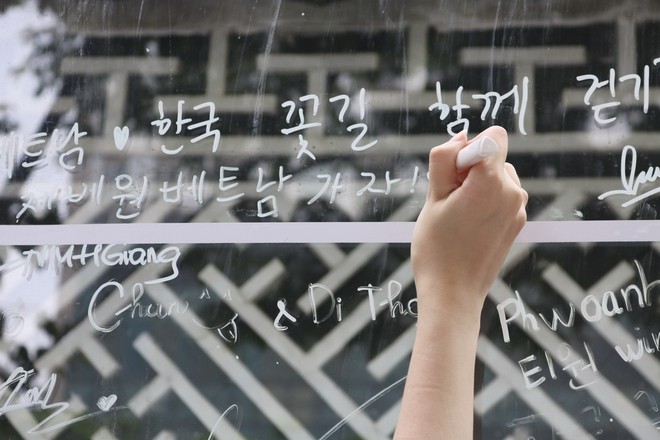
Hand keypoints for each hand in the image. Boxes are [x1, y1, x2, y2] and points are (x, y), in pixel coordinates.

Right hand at [411, 126, 526, 322]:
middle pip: (493, 157)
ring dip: (477, 186)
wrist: (453, 293)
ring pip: (497, 176)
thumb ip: (445, 160)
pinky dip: (485, 202)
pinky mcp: (517, 222)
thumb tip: (461, 137)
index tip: (454, 178)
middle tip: (449, 202)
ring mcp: (518, 209)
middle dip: (470, 170)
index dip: (468, 151)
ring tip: (458, 217)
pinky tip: (468, 227)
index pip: (493, 137)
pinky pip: (501, 196)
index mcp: (492, 182)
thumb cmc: (437, 248)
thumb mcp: (432, 198)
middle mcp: (513, 192)